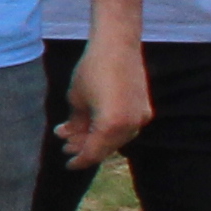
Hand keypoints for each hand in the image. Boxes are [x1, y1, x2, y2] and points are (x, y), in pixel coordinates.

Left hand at [56, 33, 148, 172]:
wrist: (118, 45)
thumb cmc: (92, 70)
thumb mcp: (76, 99)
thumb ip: (75, 124)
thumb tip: (68, 138)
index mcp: (111, 125)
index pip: (94, 152)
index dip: (80, 160)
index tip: (68, 165)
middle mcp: (131, 125)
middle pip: (105, 147)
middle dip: (85, 148)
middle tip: (66, 146)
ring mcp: (141, 117)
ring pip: (116, 139)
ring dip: (96, 138)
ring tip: (74, 133)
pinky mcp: (144, 109)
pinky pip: (125, 128)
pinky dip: (109, 129)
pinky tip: (93, 124)